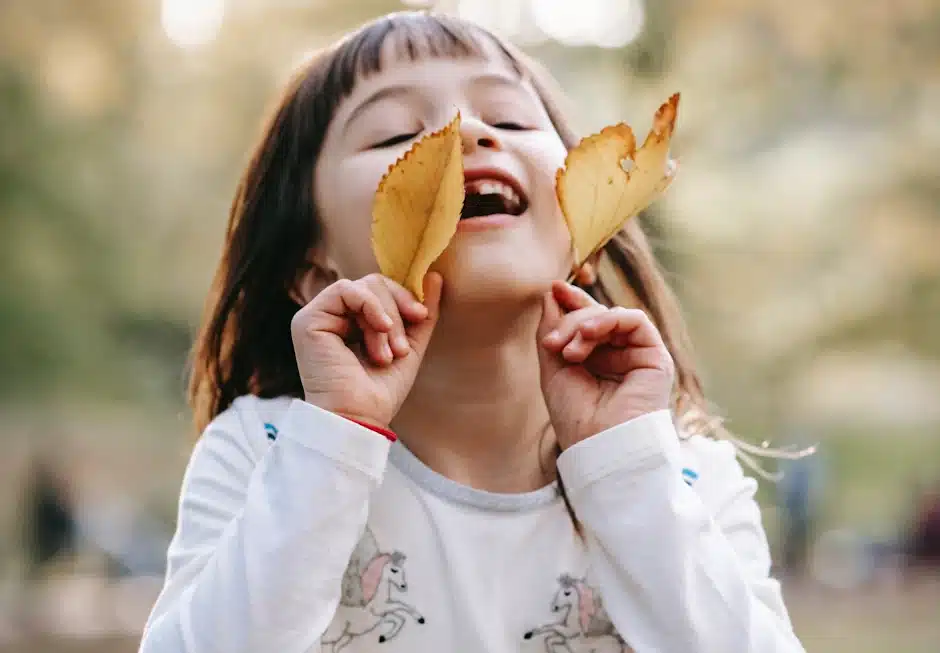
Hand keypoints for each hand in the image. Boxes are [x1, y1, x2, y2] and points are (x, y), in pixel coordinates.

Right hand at [290, 273, 442, 428]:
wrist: (359, 418)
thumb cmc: (380, 392)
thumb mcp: (410, 346)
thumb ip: (421, 313)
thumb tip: (435, 276)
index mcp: (352, 321)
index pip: (381, 289)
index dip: (404, 297)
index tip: (421, 317)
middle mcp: (333, 316)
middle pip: (374, 284)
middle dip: (396, 313)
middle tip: (401, 349)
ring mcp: (319, 316)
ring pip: (364, 286)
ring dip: (385, 320)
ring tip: (387, 354)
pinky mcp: (308, 319)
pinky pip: (346, 289)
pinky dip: (370, 305)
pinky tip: (379, 329)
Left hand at [537, 281, 673, 449]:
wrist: (599, 447)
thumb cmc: (576, 418)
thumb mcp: (553, 369)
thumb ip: (552, 331)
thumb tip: (551, 294)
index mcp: (596, 360)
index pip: (586, 322)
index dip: (571, 302)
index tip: (552, 289)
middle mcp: (619, 356)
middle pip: (597, 316)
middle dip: (570, 320)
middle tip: (551, 342)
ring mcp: (638, 356)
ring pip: (612, 316)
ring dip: (584, 324)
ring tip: (568, 350)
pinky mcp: (656, 358)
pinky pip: (635, 321)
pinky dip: (608, 319)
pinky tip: (588, 335)